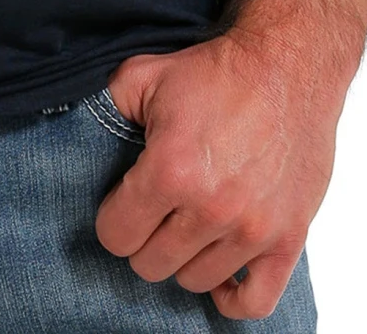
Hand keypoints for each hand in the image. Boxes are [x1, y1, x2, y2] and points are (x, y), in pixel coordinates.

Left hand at [93, 29, 343, 320]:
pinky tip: (218, 269)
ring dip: (184, 257)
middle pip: (150, 265)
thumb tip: (77, 134)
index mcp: (170, 169)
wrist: (287, 65)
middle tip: (153, 210)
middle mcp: (210, 208)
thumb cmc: (215, 70)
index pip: (116, 237)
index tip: (123, 201)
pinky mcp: (288, 237)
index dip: (112, 219)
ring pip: (195, 280)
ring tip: (186, 224)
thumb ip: (105, 107)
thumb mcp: (144, 75)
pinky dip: (232, 296)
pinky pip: (255, 301)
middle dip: (144, 239)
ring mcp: (252, 228)